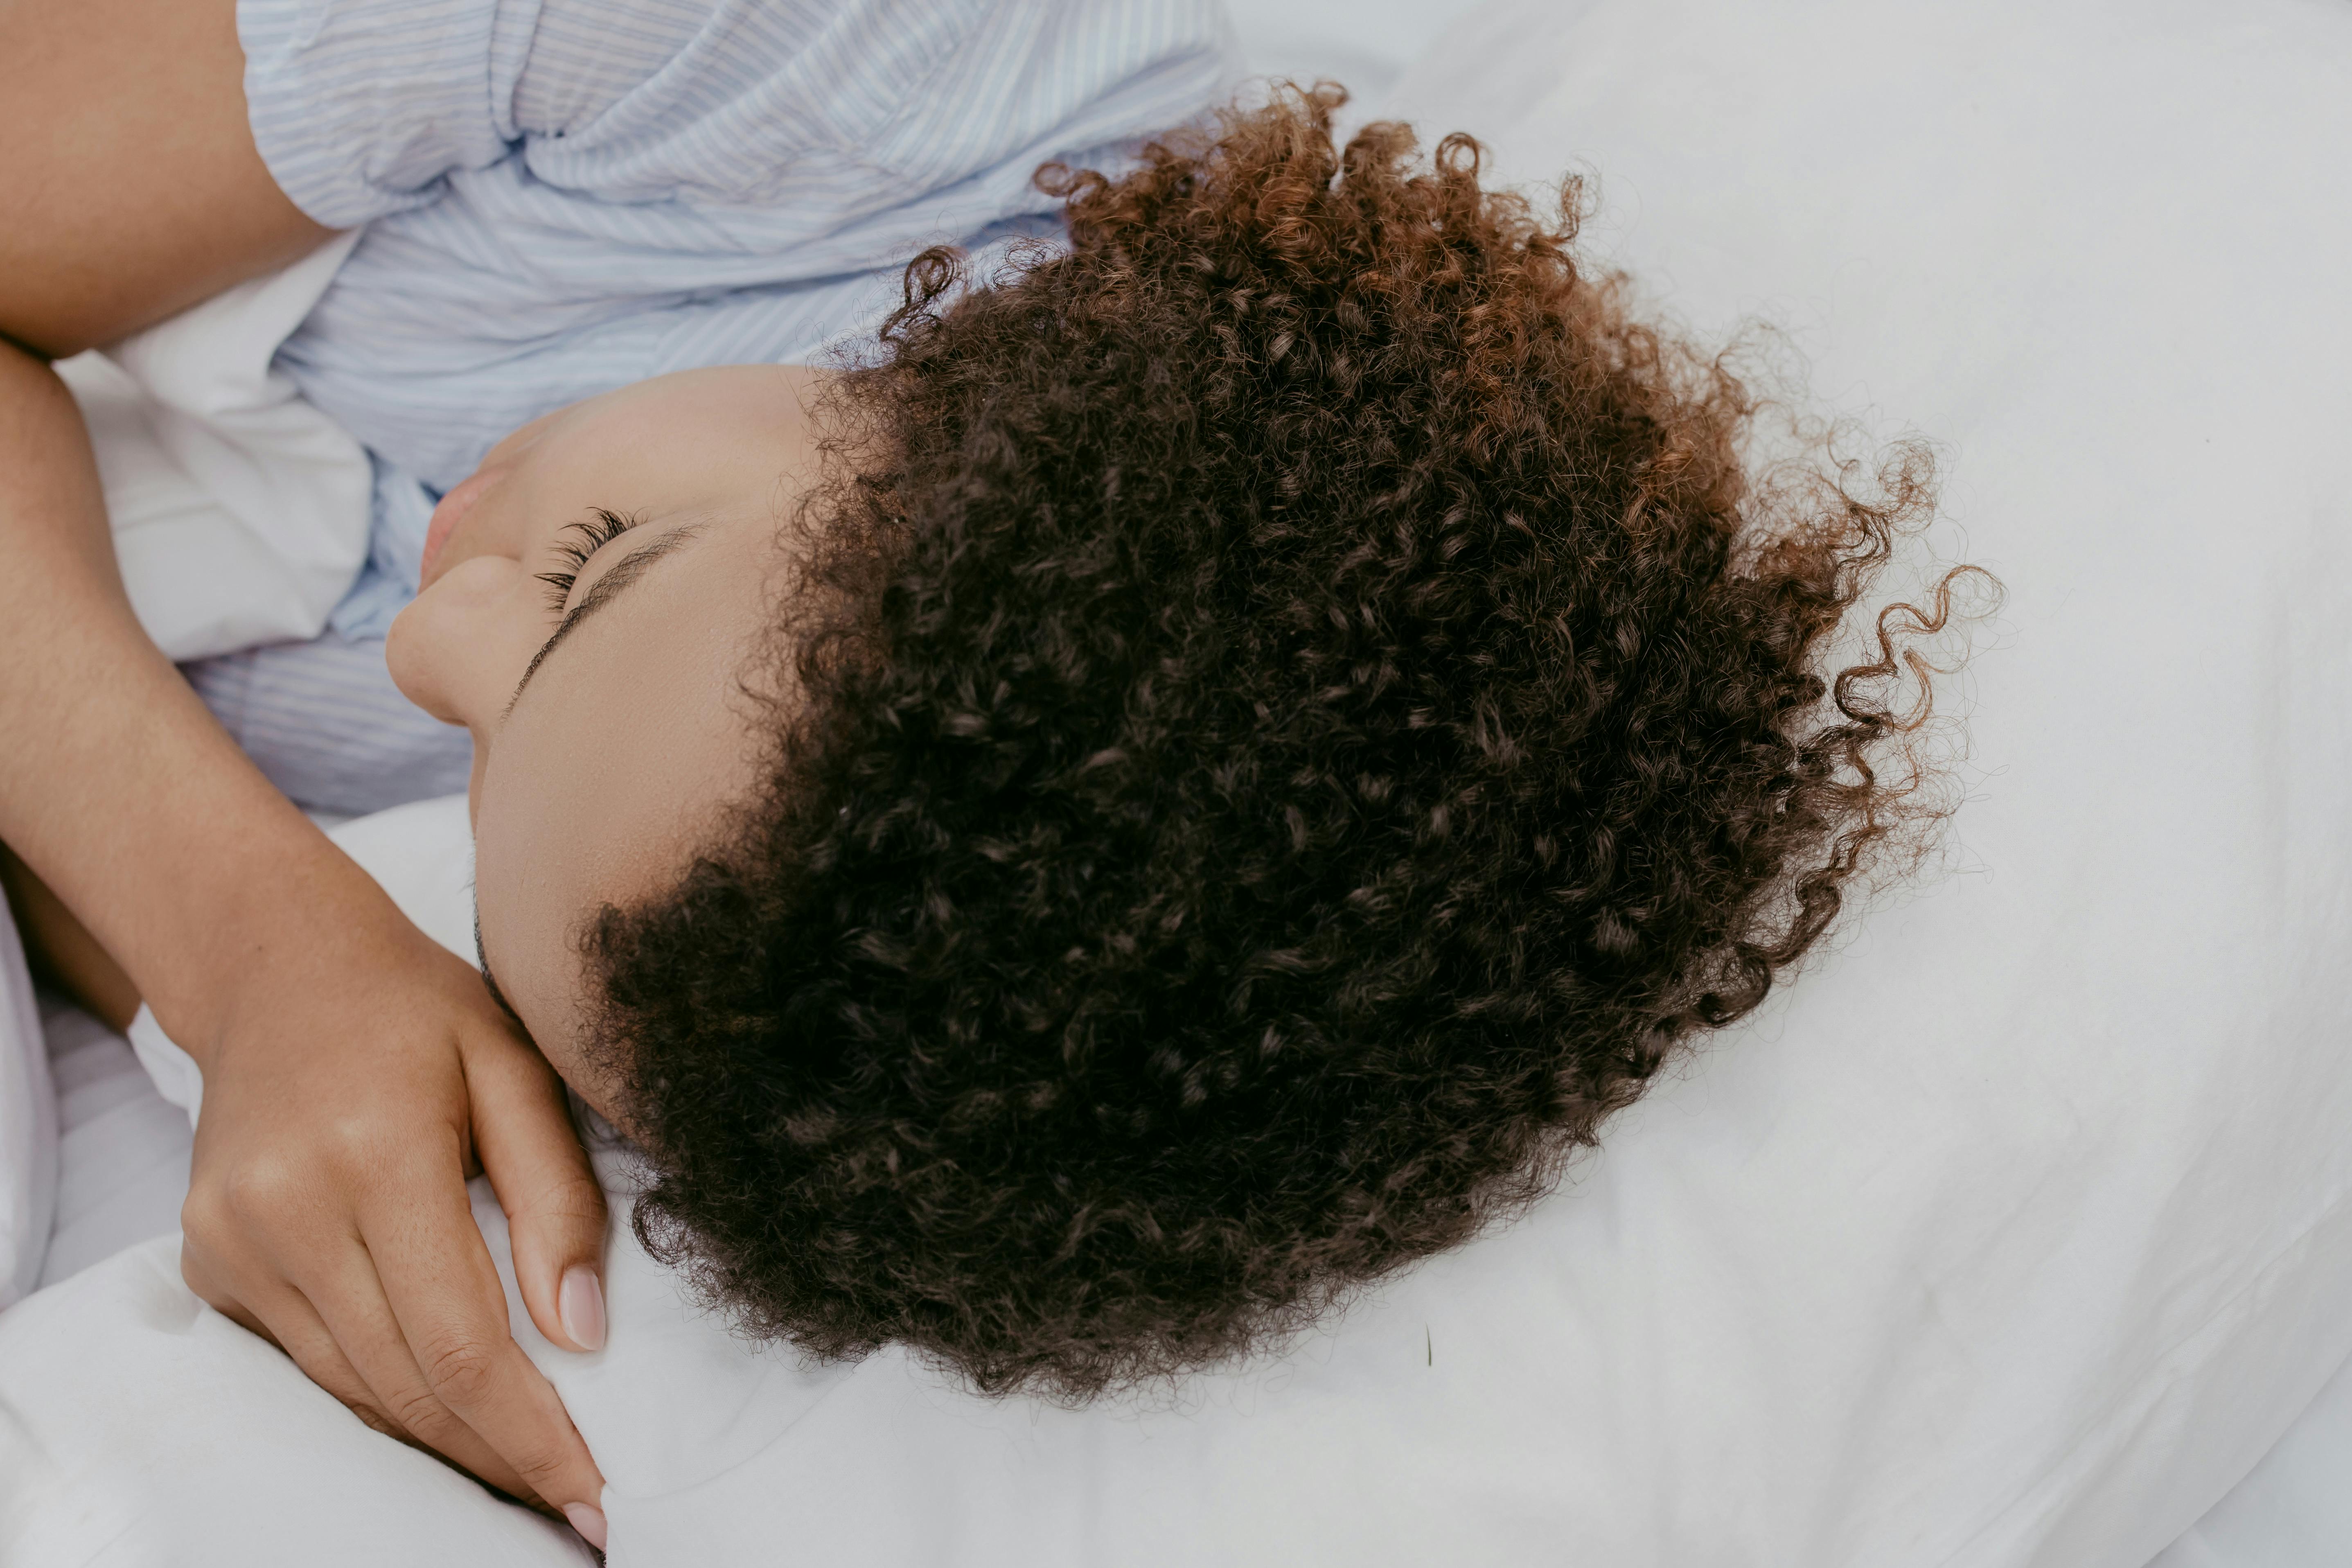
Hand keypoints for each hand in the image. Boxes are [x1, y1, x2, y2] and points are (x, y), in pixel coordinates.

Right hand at [174, 886, 610, 1547]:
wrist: (279, 965)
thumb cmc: (417, 1007)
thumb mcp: (518, 1067)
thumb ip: (558, 1198)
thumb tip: (582, 1331)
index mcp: (374, 1153)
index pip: (460, 1340)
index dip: (529, 1431)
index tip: (591, 1488)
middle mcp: (286, 1207)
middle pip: (405, 1382)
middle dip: (497, 1454)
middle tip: (574, 1498)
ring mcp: (234, 1240)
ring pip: (355, 1386)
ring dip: (444, 1438)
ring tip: (525, 1466)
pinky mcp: (212, 1260)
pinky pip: (312, 1359)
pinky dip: (384, 1391)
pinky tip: (447, 1404)